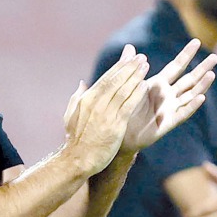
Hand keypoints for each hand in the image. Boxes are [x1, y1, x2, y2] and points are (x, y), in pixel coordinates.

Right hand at [61, 45, 149, 175]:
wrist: (77, 159)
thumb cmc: (76, 140)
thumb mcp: (71, 115)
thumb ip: (77, 97)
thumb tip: (82, 83)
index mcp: (86, 99)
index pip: (106, 78)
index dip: (119, 66)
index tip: (129, 57)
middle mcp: (96, 103)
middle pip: (115, 80)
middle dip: (129, 67)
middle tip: (141, 57)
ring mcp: (105, 114)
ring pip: (123, 90)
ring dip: (135, 76)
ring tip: (145, 66)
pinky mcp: (115, 125)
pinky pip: (128, 106)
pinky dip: (136, 94)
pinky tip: (144, 85)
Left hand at [120, 40, 216, 152]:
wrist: (120, 133)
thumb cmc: (124, 109)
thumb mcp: (127, 85)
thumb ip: (131, 66)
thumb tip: (130, 46)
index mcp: (158, 84)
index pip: (176, 66)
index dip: (186, 54)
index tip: (197, 41)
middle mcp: (168, 95)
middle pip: (189, 79)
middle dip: (202, 68)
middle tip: (215, 57)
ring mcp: (170, 109)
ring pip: (190, 95)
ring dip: (201, 85)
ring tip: (211, 74)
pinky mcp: (168, 123)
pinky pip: (183, 113)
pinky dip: (192, 106)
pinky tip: (201, 97)